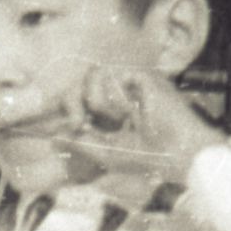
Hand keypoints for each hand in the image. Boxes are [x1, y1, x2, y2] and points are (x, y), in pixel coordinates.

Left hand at [65, 63, 227, 209]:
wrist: (177, 154)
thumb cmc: (146, 156)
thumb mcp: (103, 152)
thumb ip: (78, 141)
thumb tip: (53, 135)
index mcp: (110, 108)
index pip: (77, 96)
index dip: (67, 107)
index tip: (70, 127)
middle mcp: (118, 91)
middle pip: (80, 82)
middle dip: (72, 103)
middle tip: (80, 124)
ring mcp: (131, 81)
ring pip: (93, 75)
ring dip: (96, 101)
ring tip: (117, 119)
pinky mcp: (142, 75)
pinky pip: (112, 74)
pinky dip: (113, 96)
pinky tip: (128, 111)